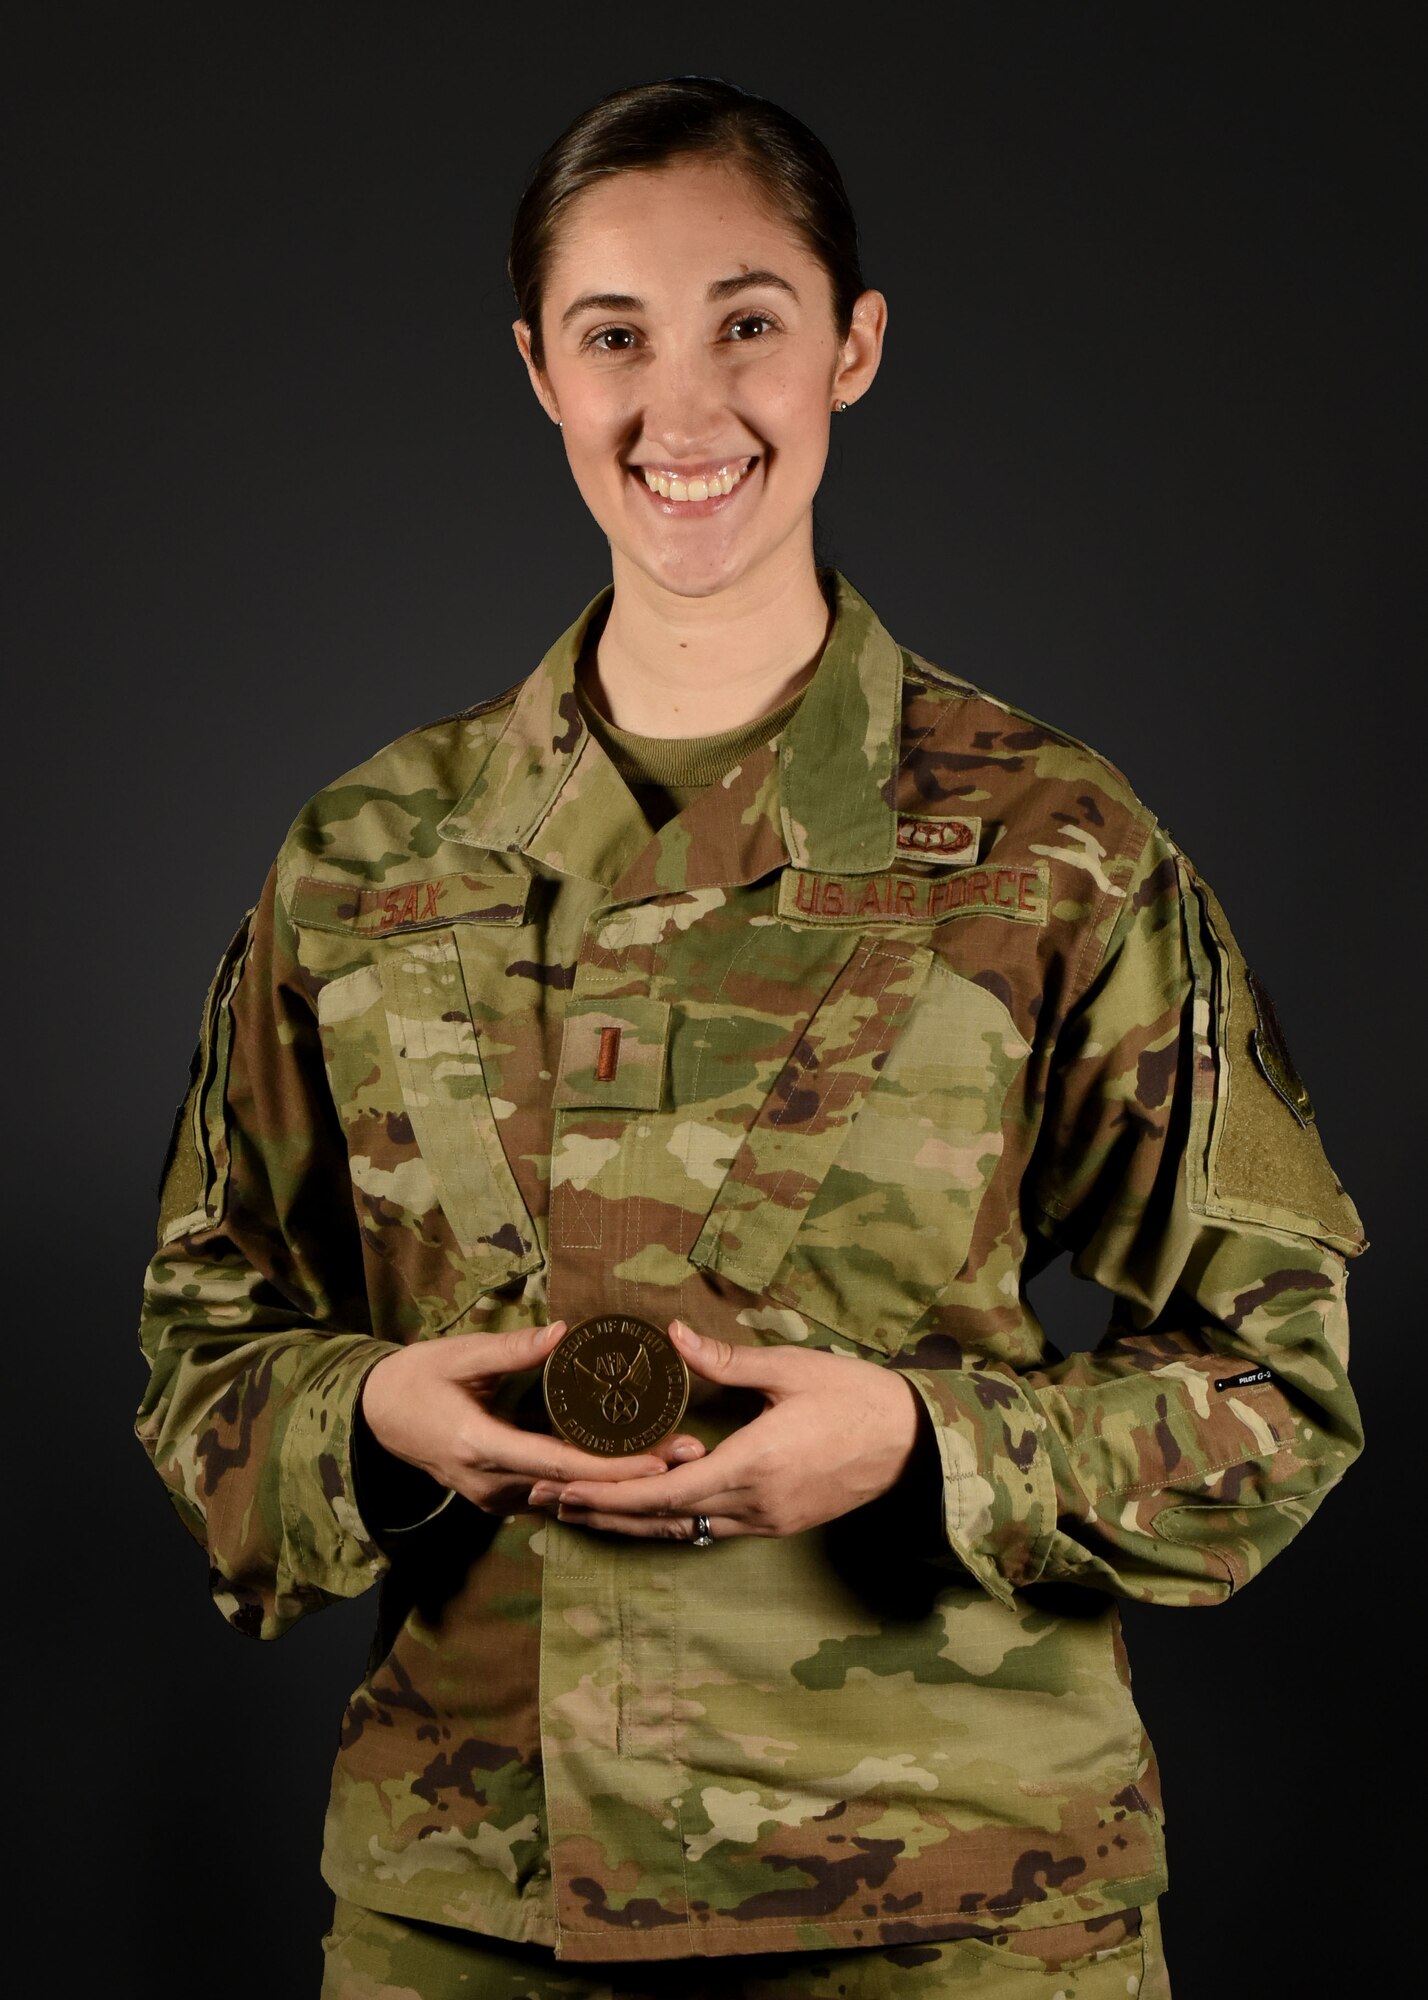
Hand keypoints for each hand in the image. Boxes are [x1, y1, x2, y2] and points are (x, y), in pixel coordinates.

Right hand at [360, 1320, 704, 1516]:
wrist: (374, 1416)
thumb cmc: (414, 1379)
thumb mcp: (458, 1355)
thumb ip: (511, 1348)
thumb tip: (563, 1331)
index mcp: (480, 1446)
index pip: (559, 1463)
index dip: (612, 1467)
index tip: (659, 1460)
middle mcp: (489, 1483)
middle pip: (574, 1486)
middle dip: (633, 1476)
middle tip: (689, 1454)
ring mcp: (491, 1497)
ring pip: (565, 1498)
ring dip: (616, 1484)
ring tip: (673, 1460)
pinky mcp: (496, 1497)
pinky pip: (550, 1496)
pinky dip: (589, 1486)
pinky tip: (628, 1471)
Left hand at [528, 1320, 920, 1541]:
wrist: (914, 1442)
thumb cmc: (855, 1396)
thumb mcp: (791, 1370)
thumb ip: (726, 1360)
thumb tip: (672, 1336)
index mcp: (753, 1463)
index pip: (665, 1491)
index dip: (610, 1493)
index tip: (564, 1487)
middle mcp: (755, 1503)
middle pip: (664, 1520)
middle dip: (603, 1512)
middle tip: (548, 1501)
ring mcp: (769, 1520)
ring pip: (686, 1530)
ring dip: (633, 1522)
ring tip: (582, 1510)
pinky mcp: (780, 1522)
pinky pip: (713, 1528)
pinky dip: (672, 1521)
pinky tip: (647, 1510)